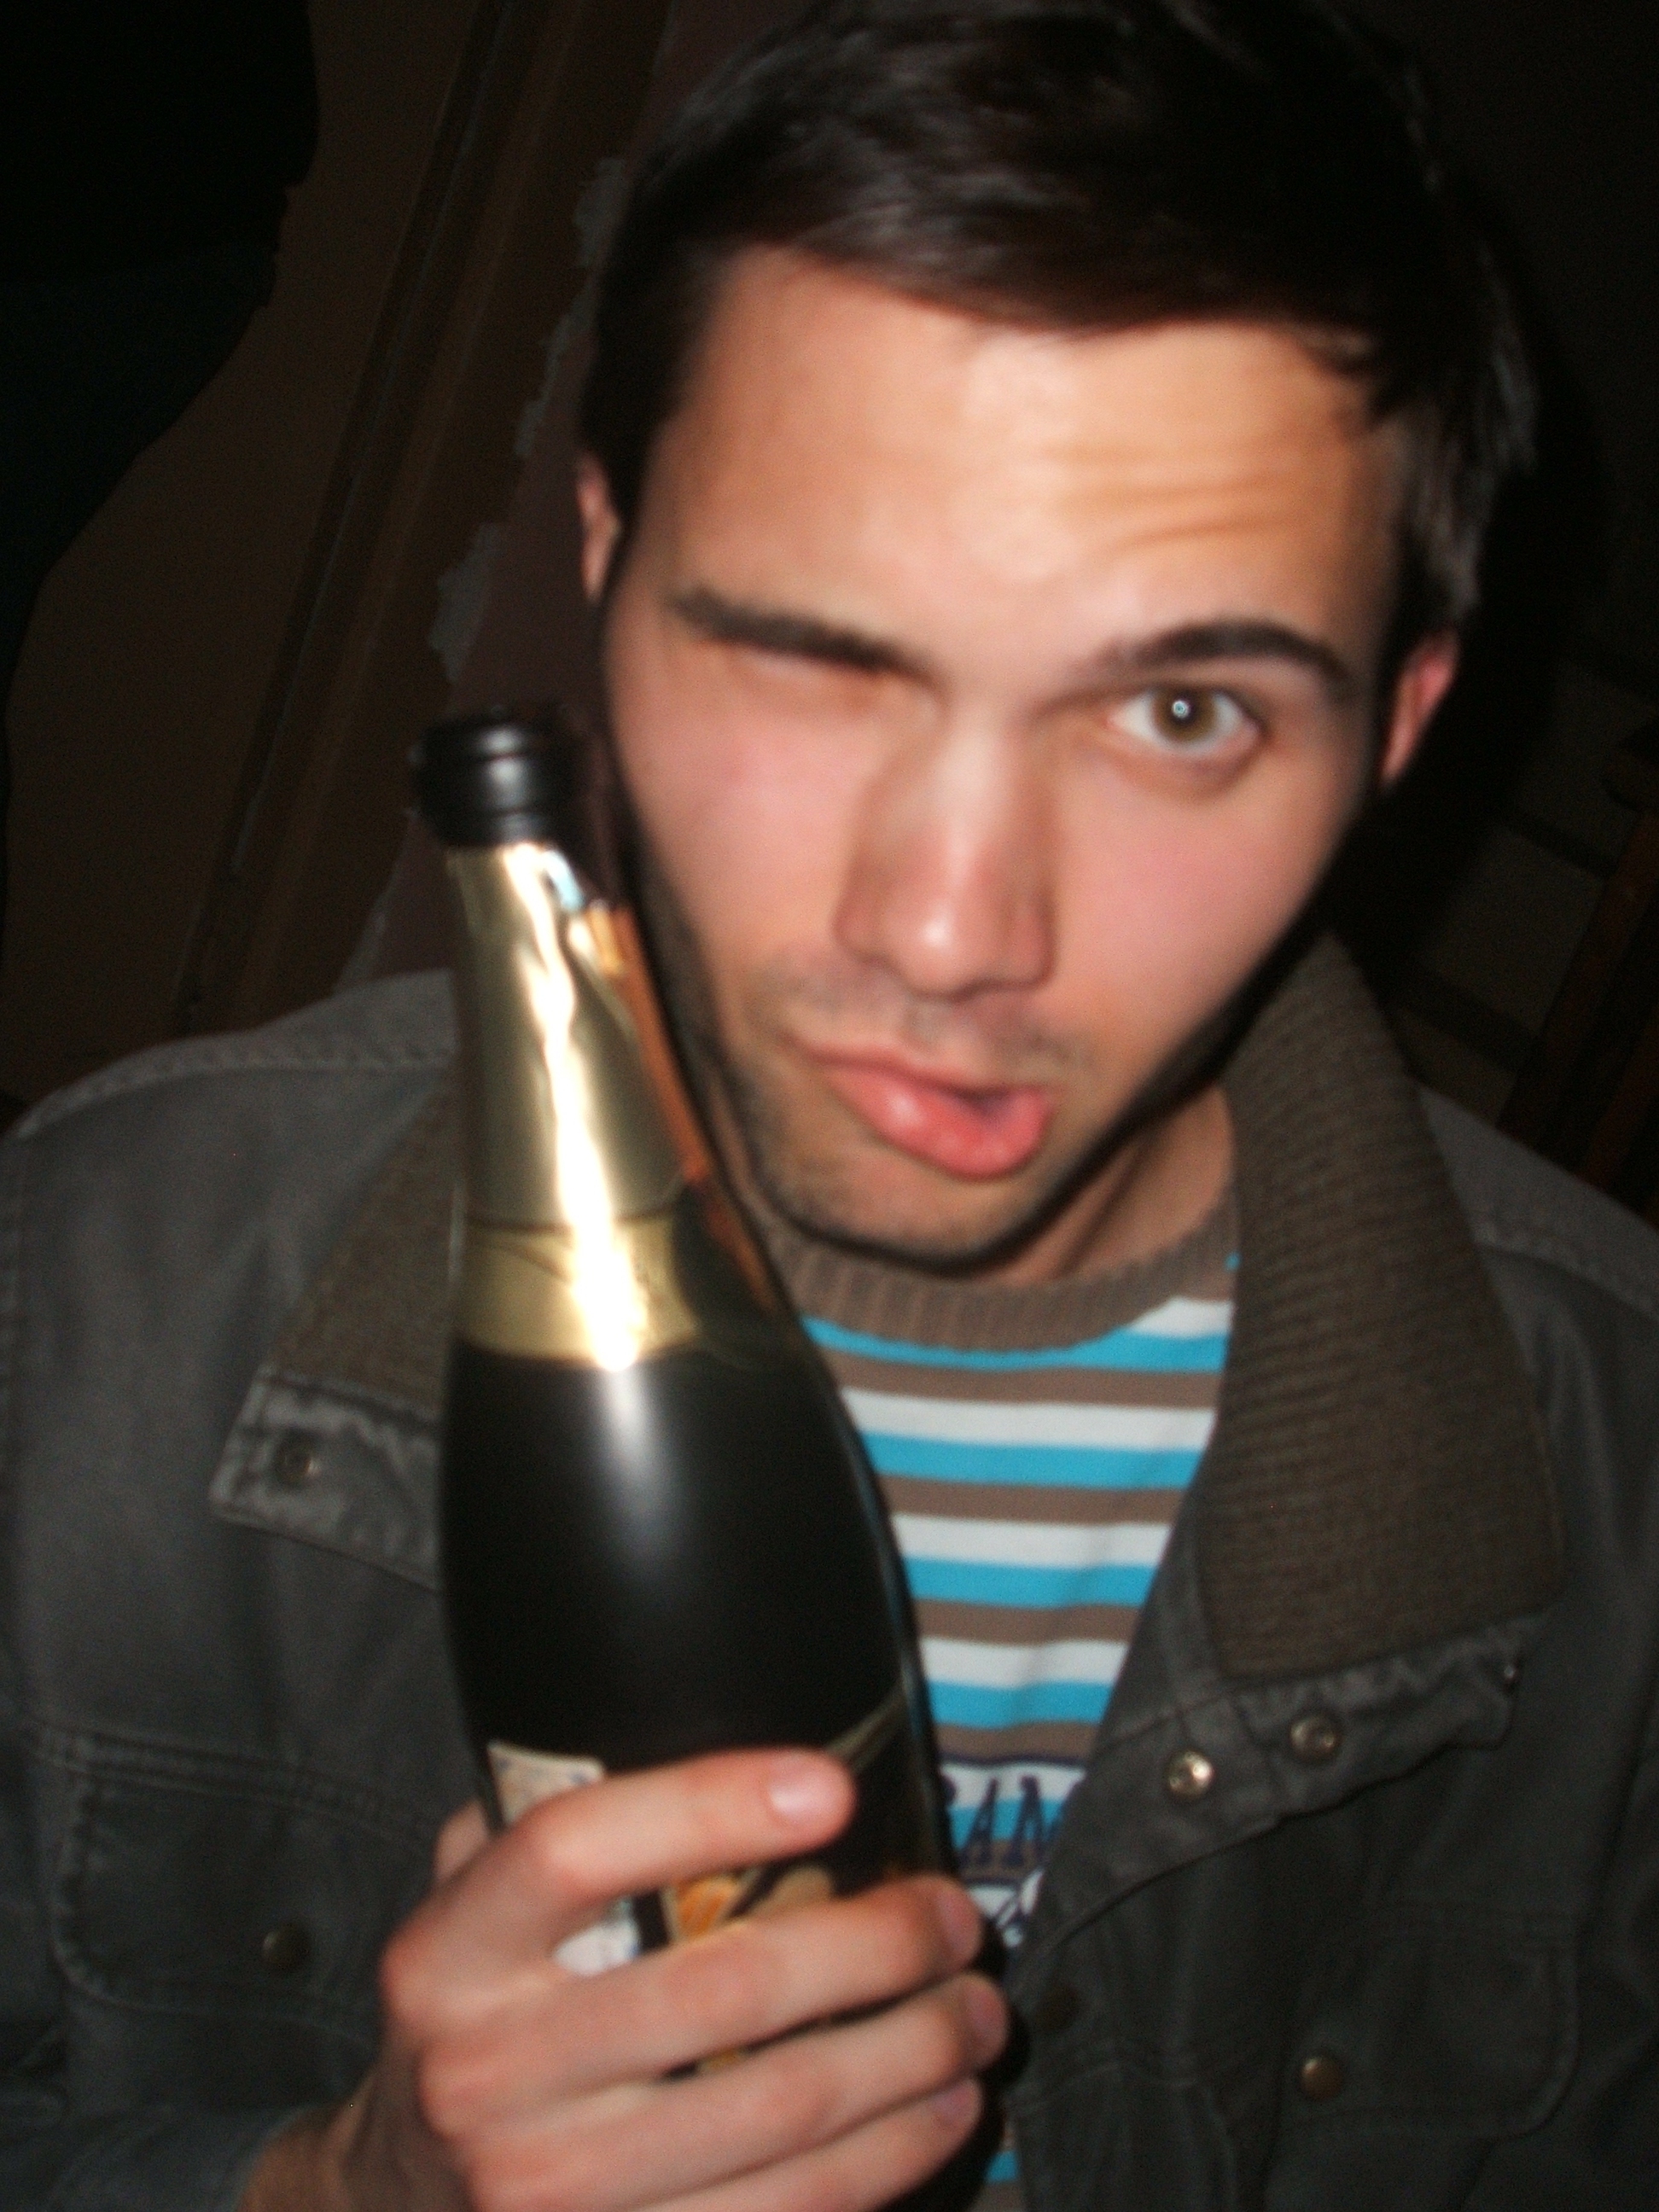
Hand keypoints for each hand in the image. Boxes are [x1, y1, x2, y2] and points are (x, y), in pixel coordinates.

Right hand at [243, 1750, 1004, 2211]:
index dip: (707, 1805)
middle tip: (955, 1916)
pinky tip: (941, 2110)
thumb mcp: (468, 1906)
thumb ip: (547, 1820)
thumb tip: (704, 1717)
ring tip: (978, 2011)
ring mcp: (548, 2187)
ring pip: (779, 2108)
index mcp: (447, 1952)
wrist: (398, 2208)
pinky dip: (887, 2159)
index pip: (572, 1849)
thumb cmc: (475, 2014)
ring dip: (912, 2054)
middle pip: (721, 1987)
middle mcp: (483, 2072)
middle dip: (877, 1945)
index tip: (831, 1784)